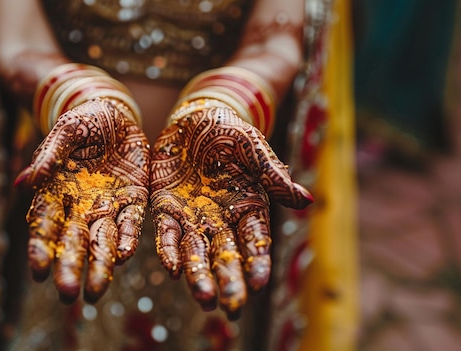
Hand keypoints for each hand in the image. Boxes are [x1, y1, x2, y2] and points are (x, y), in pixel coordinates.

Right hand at [16, 98, 149, 302]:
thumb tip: (26, 182)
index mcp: (54, 192)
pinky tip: (124, 257)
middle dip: (70, 267)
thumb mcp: (64, 132)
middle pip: (72, 241)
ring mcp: (106, 206)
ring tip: (95, 293)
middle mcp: (79, 207)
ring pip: (102, 240)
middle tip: (68, 295)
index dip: (41, 247)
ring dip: (99, 265)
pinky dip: (127, 239)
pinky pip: (131, 223)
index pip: (44, 224)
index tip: (38, 272)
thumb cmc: (80, 123)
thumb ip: (49, 155)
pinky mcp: (133, 199)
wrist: (112, 115)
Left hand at [150, 103, 311, 318]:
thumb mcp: (253, 147)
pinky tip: (171, 270)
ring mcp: (194, 217)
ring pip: (197, 252)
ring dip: (199, 276)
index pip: (256, 240)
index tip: (259, 284)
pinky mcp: (167, 209)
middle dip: (229, 280)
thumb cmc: (231, 131)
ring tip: (204, 300)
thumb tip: (307, 201)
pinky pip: (168, 234)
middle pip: (227, 254)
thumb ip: (273, 174)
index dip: (258, 261)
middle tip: (232, 308)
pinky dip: (169, 251)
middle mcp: (222, 219)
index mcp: (248, 206)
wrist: (194, 119)